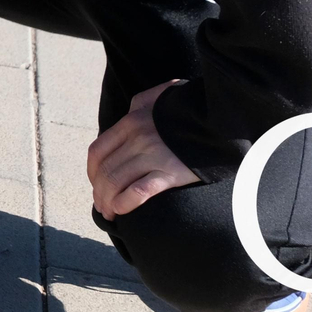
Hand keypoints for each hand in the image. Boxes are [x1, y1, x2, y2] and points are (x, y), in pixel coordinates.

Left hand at [87, 80, 200, 219]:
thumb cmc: (188, 109)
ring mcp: (152, 156)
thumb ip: (139, 104)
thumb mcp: (158, 97)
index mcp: (130, 122)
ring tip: (110, 213)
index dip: (91, 171)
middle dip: (99, 192)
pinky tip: (122, 211)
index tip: (95, 183)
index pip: (98, 151)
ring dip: (108, 201)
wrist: (220, 119)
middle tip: (101, 205)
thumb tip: (129, 111)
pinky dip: (125, 203)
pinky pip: (139, 191)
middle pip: (105, 170)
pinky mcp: (170, 173)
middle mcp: (137, 139)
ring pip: (117, 182)